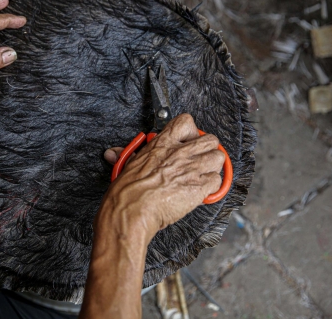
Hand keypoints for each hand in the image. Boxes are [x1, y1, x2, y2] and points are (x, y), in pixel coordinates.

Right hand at [98, 114, 224, 240]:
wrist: (132, 210)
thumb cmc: (127, 190)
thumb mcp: (126, 164)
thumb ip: (128, 156)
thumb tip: (113, 153)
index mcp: (162, 143)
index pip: (186, 122)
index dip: (191, 132)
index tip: (188, 141)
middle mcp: (180, 153)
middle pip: (210, 140)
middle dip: (207, 150)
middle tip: (200, 159)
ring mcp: (191, 169)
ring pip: (218, 158)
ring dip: (212, 168)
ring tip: (202, 175)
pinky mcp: (199, 187)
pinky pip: (216, 181)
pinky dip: (211, 187)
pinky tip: (200, 191)